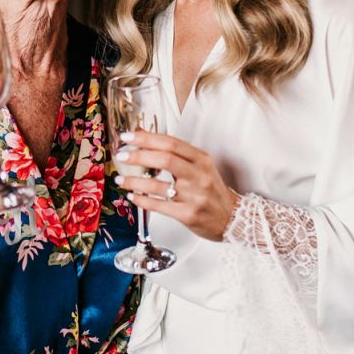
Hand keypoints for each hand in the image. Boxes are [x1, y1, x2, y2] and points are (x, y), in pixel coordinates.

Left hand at [114, 130, 237, 241]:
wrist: (232, 217)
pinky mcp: (188, 215)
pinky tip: (132, 196)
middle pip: (165, 160)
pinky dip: (142, 200)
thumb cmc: (210, 189)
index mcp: (201, 159)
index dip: (146, 138)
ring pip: (158, 185)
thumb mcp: (199, 165)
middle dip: (138, 156)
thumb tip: (142, 137)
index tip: (127, 137)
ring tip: (120, 179)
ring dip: (134, 181)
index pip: (171, 143)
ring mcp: (195, 196)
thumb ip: (175, 153)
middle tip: (121, 156)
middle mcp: (199, 175)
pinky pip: (159, 206)